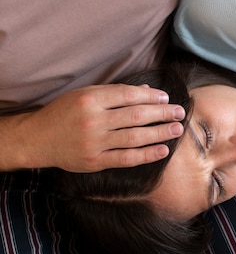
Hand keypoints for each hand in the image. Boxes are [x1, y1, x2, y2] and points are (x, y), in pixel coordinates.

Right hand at [12, 83, 184, 170]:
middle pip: (136, 116)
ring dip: (160, 133)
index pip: (128, 96)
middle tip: (180, 112)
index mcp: (90, 99)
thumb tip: (147, 91)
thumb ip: (115, 93)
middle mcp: (93, 120)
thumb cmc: (63, 113)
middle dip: (162, 113)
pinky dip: (146, 154)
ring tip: (176, 129)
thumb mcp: (84, 95)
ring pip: (134, 137)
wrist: (37, 139)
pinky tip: (162, 150)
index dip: (151, 97)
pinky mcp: (95, 162)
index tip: (166, 97)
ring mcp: (94, 143)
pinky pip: (126, 158)